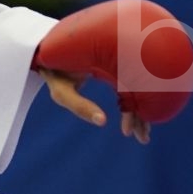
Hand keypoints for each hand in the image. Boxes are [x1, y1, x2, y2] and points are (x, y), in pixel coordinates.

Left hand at [37, 68, 151, 142]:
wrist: (48, 55)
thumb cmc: (54, 73)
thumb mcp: (62, 92)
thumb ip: (79, 106)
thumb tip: (103, 121)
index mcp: (107, 63)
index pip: (129, 91)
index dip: (131, 113)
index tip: (128, 132)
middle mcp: (117, 62)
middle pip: (138, 91)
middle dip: (142, 116)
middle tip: (144, 139)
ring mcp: (117, 66)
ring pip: (135, 91)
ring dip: (140, 112)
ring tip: (143, 134)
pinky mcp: (114, 70)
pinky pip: (128, 88)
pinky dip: (132, 103)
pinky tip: (133, 118)